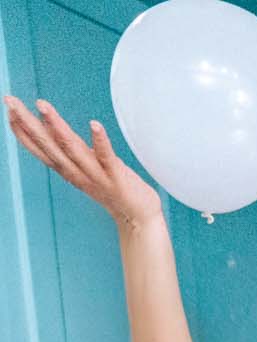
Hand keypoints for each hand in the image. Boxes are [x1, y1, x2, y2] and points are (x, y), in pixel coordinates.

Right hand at [6, 99, 159, 228]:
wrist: (137, 219)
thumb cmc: (112, 188)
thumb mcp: (83, 167)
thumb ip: (67, 149)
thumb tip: (49, 124)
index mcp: (67, 169)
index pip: (39, 148)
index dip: (21, 130)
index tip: (8, 109)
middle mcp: (76, 172)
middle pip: (48, 145)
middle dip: (28, 122)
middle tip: (10, 100)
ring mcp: (96, 175)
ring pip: (71, 148)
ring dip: (56, 125)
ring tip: (42, 104)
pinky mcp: (117, 177)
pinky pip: (106, 157)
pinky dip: (100, 141)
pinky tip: (94, 124)